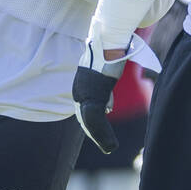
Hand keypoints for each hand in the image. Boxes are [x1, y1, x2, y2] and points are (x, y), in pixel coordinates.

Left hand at [72, 31, 128, 153]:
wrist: (109, 41)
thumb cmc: (110, 50)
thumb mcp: (105, 71)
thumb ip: (105, 85)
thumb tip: (109, 103)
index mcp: (81, 84)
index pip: (83, 108)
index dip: (89, 123)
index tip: (97, 134)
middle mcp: (79, 89)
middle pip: (84, 117)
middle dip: (93, 133)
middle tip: (104, 145)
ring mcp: (84, 93)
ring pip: (90, 122)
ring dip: (100, 137)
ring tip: (109, 148)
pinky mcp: (93, 95)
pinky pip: (96, 120)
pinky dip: (103, 135)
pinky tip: (110, 144)